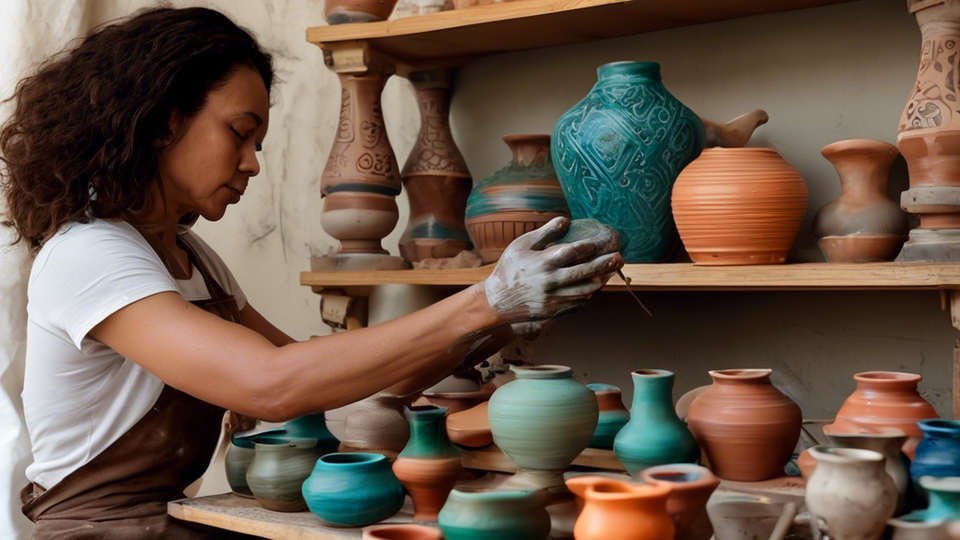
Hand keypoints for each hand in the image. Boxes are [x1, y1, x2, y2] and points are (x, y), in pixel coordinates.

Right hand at [483, 216, 622, 324]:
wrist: (497, 302)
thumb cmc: (509, 268)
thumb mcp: (521, 245)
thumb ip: (545, 233)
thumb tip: (565, 220)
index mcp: (544, 262)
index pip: (575, 251)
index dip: (593, 245)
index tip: (606, 240)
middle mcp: (551, 281)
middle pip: (585, 272)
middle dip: (605, 264)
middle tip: (619, 257)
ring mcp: (554, 298)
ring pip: (585, 290)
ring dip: (601, 281)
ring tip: (610, 272)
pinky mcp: (555, 310)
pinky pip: (578, 302)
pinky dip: (588, 294)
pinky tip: (594, 286)